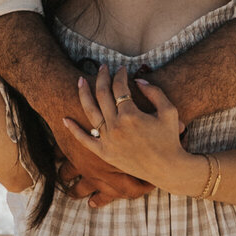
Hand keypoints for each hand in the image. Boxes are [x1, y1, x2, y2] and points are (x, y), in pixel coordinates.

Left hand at [67, 66, 192, 193]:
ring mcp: (107, 140)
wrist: (167, 168)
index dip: (120, 75)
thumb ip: (154, 92)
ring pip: (90, 112)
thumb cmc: (170, 139)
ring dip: (83, 94)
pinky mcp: (104, 153)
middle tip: (102, 67)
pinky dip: (73, 129)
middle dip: (102, 77)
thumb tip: (138, 80)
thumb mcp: (169, 111)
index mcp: (131, 115)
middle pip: (102, 95)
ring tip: (81, 81)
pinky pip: (84, 140)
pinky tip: (65, 119)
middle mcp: (116, 126)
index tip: (121, 69)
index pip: (119, 87)